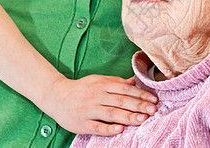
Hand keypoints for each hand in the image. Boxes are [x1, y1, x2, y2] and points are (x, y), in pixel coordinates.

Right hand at [40, 74, 157, 135]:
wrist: (56, 96)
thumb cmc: (81, 88)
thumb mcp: (98, 80)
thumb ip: (116, 81)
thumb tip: (133, 82)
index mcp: (102, 84)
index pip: (125, 89)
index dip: (140, 94)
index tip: (153, 100)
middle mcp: (97, 96)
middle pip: (121, 101)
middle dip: (138, 106)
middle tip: (153, 110)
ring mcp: (89, 110)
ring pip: (111, 113)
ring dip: (128, 117)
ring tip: (142, 120)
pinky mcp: (82, 123)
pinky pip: (97, 126)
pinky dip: (108, 128)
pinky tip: (119, 129)